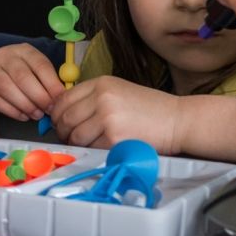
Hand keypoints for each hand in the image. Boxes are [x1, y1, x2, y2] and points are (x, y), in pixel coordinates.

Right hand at [0, 42, 66, 122]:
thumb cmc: (15, 76)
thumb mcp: (32, 71)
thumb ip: (46, 82)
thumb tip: (60, 99)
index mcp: (23, 51)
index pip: (39, 64)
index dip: (51, 83)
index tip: (60, 99)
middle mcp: (4, 56)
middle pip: (22, 76)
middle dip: (38, 96)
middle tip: (48, 109)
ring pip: (6, 87)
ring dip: (24, 104)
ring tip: (36, 114)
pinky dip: (11, 111)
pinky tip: (22, 116)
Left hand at [49, 75, 186, 152]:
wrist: (178, 120)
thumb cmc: (152, 109)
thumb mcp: (120, 92)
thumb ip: (93, 99)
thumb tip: (64, 115)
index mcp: (102, 83)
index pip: (63, 99)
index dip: (57, 115)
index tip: (60, 123)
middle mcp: (102, 98)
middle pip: (65, 119)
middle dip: (64, 132)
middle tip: (71, 138)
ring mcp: (107, 118)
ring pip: (75, 136)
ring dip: (78, 144)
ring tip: (91, 144)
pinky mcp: (114, 138)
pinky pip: (91, 148)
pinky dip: (93, 151)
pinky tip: (105, 148)